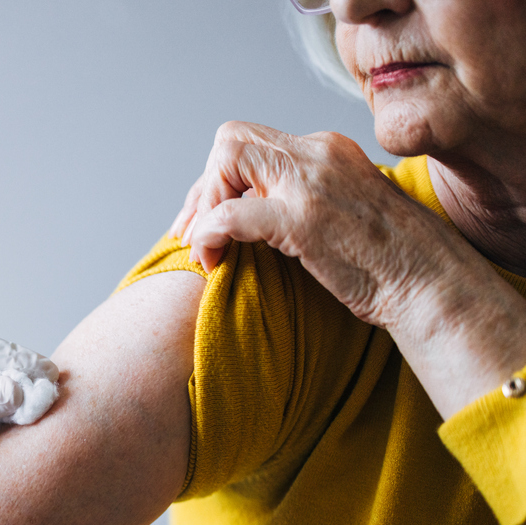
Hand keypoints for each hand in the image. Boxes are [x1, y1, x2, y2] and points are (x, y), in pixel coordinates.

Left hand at [170, 121, 525, 418]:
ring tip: (201, 247)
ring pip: (227, 161)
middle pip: (231, 141)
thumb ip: (305, 200)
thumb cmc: (389, 264)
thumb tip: (257, 215)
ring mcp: (312, 183)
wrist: (431, 285)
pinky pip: (231, 213)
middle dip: (202, 188)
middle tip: (191, 232)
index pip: (251, 143)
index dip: (217, 180)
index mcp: (328, 151)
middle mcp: (319, 154)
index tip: (206, 220)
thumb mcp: (345, 213)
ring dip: (202, 206)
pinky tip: (212, 259)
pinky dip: (209, 233)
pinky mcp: (303, 220)